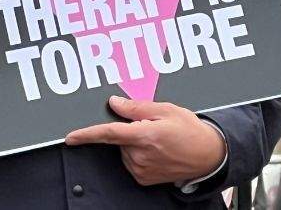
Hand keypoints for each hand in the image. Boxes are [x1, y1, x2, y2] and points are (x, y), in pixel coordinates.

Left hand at [65, 96, 225, 185]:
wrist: (210, 156)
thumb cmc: (191, 132)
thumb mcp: (166, 110)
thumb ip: (136, 107)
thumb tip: (114, 103)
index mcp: (144, 136)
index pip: (107, 134)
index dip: (86, 135)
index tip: (70, 137)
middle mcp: (141, 155)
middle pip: (117, 139)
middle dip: (127, 130)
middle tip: (149, 126)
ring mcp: (142, 169)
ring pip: (123, 150)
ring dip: (132, 143)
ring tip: (157, 139)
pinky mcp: (144, 178)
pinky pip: (131, 161)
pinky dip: (137, 154)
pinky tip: (155, 150)